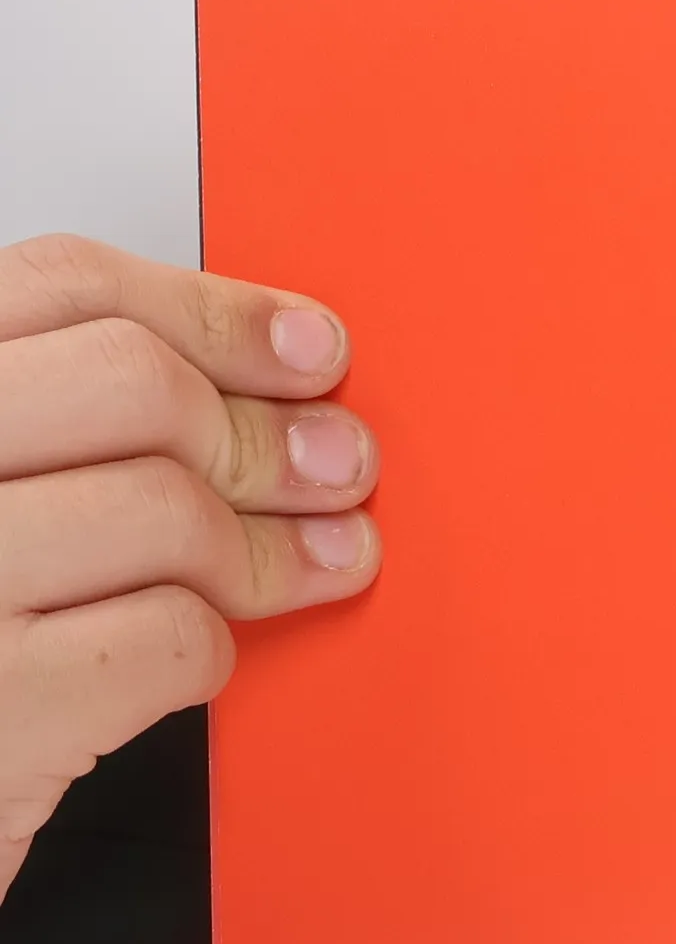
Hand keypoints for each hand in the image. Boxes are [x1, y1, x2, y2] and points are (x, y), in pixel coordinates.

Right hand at [0, 235, 381, 903]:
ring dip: (269, 548)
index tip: (312, 349)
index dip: (218, 312)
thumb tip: (284, 387)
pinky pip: (168, 639)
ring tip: (314, 564)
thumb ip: (78, 425)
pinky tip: (194, 656)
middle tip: (340, 469)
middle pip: (136, 383)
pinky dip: (210, 648)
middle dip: (268, 433)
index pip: (66, 287)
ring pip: (168, 507)